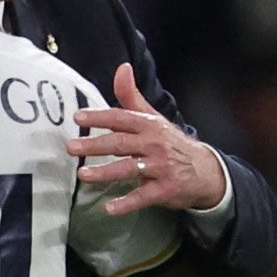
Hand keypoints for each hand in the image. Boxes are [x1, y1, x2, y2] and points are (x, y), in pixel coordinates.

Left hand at [65, 63, 224, 215]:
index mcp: (149, 125)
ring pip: (129, 169)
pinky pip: (143, 197)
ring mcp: (160, 167)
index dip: (100, 117)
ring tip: (83, 175)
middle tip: (71, 147)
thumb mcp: (153, 118)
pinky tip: (109, 208)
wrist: (205, 171)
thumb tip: (122, 68)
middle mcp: (154, 144)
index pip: (121, 118)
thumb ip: (132, 96)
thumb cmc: (170, 143)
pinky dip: (127, 203)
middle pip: (121, 143)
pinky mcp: (165, 190)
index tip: (78, 117)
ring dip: (105, 173)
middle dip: (95, 145)